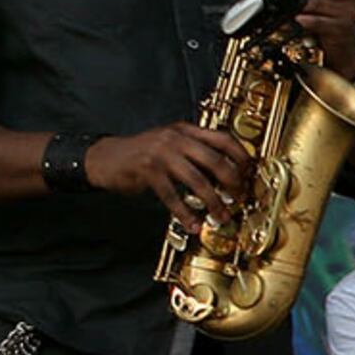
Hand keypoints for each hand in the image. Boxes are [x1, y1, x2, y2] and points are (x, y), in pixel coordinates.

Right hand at [97, 121, 254, 224]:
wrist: (104, 157)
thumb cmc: (141, 153)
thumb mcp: (169, 142)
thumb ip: (193, 149)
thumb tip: (225, 171)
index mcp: (185, 130)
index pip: (222, 138)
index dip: (241, 155)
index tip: (250, 171)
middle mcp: (176, 139)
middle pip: (215, 160)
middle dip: (232, 182)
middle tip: (239, 197)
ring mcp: (162, 155)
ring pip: (197, 180)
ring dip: (213, 202)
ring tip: (221, 216)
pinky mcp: (148, 172)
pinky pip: (172, 196)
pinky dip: (185, 213)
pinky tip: (193, 224)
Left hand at [275, 0, 354, 65]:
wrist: (343, 51)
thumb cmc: (331, 27)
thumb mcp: (324, 6)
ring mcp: (348, 13)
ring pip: (317, 2)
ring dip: (297, 4)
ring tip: (285, 6)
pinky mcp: (342, 28)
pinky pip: (318, 21)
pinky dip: (303, 20)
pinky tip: (296, 20)